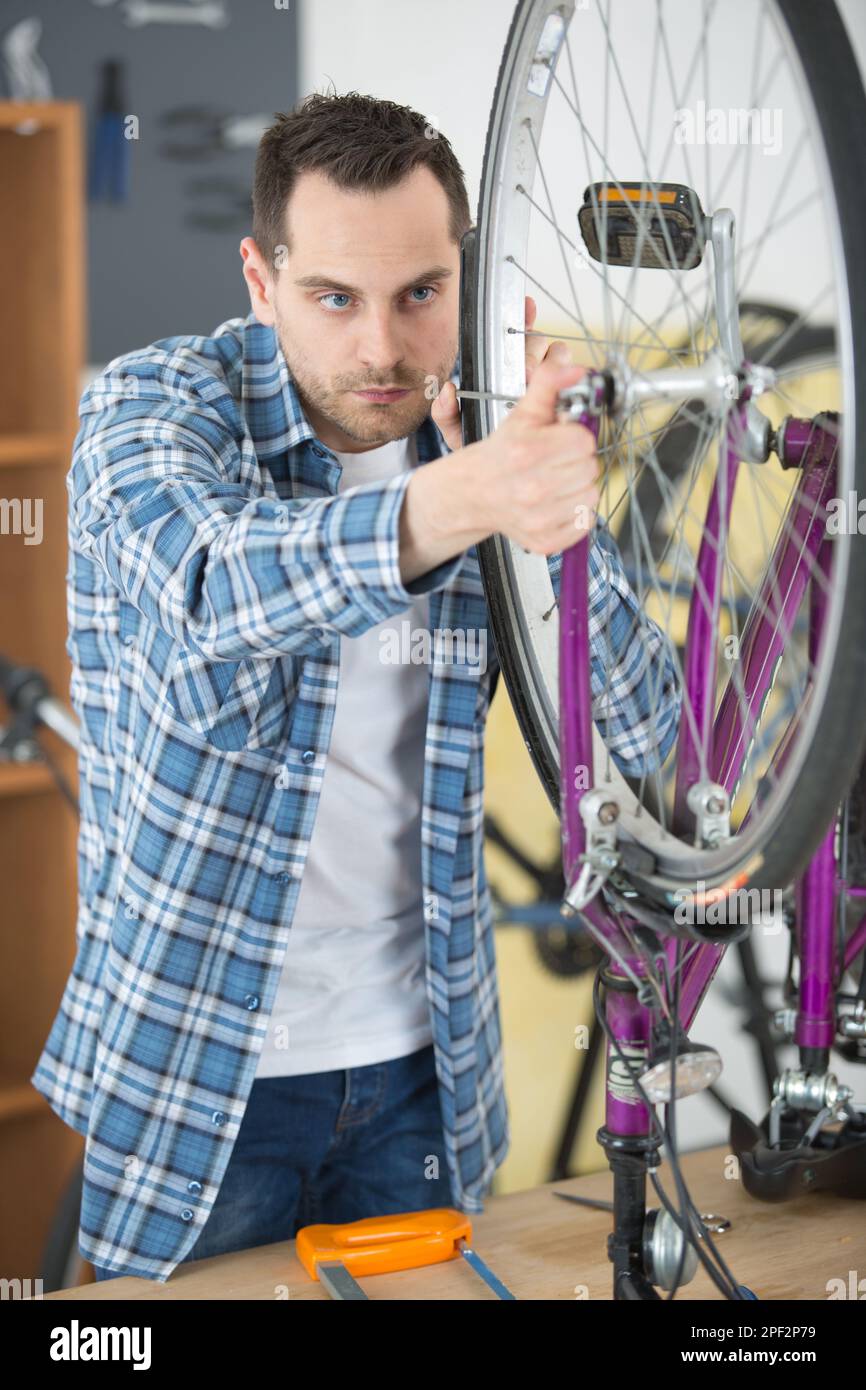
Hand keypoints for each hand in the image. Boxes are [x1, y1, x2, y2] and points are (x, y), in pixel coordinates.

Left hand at [431, 296, 574, 452]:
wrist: (497, 471)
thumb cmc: (477, 442)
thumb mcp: (456, 429)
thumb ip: (445, 412)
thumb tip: (446, 390)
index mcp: (500, 366)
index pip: (515, 332)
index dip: (523, 315)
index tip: (527, 308)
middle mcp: (526, 366)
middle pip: (538, 342)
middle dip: (530, 354)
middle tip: (523, 373)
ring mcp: (548, 379)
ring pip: (559, 354)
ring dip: (551, 362)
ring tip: (538, 381)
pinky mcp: (564, 395)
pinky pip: (573, 377)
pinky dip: (571, 374)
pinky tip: (566, 379)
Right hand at [471, 351, 600, 553]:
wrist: (473, 494)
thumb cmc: (501, 454)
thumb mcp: (522, 414)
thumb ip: (549, 385)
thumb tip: (573, 366)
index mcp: (528, 451)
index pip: (584, 441)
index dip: (574, 437)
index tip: (560, 440)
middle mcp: (533, 487)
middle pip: (590, 468)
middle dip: (576, 461)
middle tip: (554, 461)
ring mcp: (539, 517)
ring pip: (590, 494)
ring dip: (577, 486)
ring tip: (554, 481)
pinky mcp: (545, 540)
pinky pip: (584, 521)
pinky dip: (574, 513)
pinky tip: (554, 502)